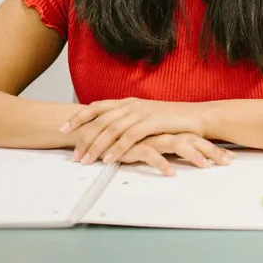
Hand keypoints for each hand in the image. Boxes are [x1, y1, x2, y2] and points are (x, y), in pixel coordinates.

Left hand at [61, 98, 206, 164]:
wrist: (198, 116)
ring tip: (87, 160)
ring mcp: (142, 112)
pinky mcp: (153, 122)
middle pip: (100, 119)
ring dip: (97, 145)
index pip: (97, 107)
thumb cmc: (173, 121)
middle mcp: (132, 105)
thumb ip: (128, 122)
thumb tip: (109, 134)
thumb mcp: (146, 118)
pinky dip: (118, 148)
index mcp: (128, 102)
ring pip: (112, 128)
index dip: (79, 117)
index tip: (63, 129)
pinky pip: (130, 136)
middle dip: (83, 136)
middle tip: (73, 154)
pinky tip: (109, 159)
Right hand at [119, 133, 234, 175]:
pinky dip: (162, 163)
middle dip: (211, 151)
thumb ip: (165, 146)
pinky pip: (151, 154)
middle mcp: (162, 132)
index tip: (229, 157)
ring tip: (206, 166)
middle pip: (192, 139)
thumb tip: (183, 155)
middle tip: (228, 162)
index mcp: (167, 131)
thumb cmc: (124, 139)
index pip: (195, 137)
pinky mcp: (135, 145)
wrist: (98, 129)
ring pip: (176, 144)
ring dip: (192, 155)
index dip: (212, 147)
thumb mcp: (149, 141)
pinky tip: (171, 173)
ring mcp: (150, 137)